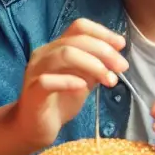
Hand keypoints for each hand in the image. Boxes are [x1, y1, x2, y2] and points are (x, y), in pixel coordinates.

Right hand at [13, 19, 127, 149]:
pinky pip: (47, 81)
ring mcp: (36, 71)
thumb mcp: (83, 82)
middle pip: (75, 40)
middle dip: (103, 51)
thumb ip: (95, 69)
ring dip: (92, 64)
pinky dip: (68, 81)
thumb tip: (116, 59)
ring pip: (63, 54)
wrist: (35, 127)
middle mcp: (44, 54)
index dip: (102, 32)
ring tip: (109, 80)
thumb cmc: (59, 101)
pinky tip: (83, 87)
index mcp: (56, 47)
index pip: (79, 27)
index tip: (121, 45)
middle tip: (122, 67)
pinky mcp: (32, 92)